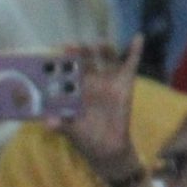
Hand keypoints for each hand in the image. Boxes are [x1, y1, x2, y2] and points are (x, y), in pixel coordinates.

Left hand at [57, 37, 144, 181]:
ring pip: (105, 59)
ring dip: (102, 49)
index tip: (56, 54)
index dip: (62, 63)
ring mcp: (108, 81)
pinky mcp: (125, 84)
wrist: (107, 148)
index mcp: (74, 90)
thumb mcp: (71, 131)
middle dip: (79, 52)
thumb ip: (61, 125)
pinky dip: (134, 52)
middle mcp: (90, 82)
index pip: (67, 72)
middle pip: (85, 61)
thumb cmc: (85, 138)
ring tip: (99, 43)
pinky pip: (130, 65)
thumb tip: (49, 123)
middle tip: (73, 46)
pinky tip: (137, 38)